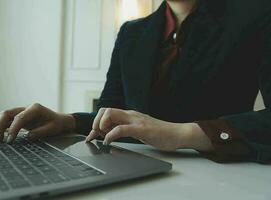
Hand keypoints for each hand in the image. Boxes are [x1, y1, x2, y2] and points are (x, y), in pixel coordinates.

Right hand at [0, 103, 74, 142]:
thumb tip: (28, 136)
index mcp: (35, 108)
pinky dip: (0, 126)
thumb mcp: (52, 129)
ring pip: (4, 115)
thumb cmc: (56, 124)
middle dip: (0, 125)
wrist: (58, 120)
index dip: (13, 129)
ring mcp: (21, 111)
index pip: (20, 118)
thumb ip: (40, 132)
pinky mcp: (18, 116)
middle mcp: (26, 108)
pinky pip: (6, 119)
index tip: (9, 141)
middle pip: (7, 113)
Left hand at [86, 108, 212, 151]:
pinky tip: (109, 142)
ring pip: (110, 114)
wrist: (178, 134)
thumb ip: (126, 128)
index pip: (107, 111)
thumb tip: (110, 133)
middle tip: (96, 135)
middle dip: (96, 122)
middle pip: (105, 110)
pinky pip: (121, 128)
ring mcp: (136, 120)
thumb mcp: (138, 129)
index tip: (92, 135)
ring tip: (103, 137)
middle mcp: (131, 114)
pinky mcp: (141, 129)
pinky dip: (111, 135)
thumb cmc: (159, 134)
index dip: (96, 122)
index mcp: (129, 115)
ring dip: (101, 126)